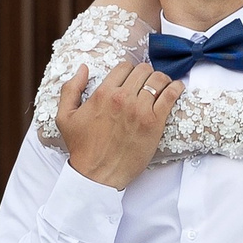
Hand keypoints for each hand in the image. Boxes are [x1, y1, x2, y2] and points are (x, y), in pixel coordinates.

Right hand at [55, 58, 184, 189]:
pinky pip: (170, 95)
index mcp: (103, 93)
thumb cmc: (82, 148)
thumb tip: (84, 68)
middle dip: (145, 74)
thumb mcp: (65, 116)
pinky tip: (176, 88)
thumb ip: (71, 88)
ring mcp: (140, 110)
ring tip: (162, 86)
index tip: (132, 78)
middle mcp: (122, 98)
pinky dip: (176, 88)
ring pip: (158, 79)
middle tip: (147, 83)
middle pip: (143, 70)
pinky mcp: (154, 123)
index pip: (124, 67)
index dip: (129, 70)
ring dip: (161, 80)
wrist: (97, 175)